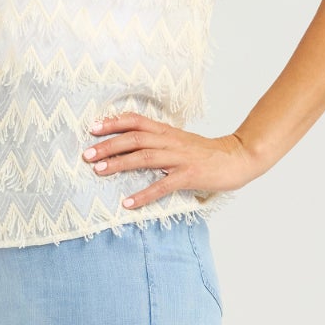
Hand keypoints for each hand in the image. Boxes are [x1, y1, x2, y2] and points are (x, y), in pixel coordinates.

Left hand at [80, 114, 261, 209]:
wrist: (237, 158)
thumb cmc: (206, 153)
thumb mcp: (180, 141)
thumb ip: (158, 141)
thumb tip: (132, 146)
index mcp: (168, 131)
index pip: (136, 121)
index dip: (114, 122)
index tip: (92, 127)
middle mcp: (171, 141)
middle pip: (134, 138)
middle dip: (108, 145)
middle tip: (86, 154)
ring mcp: (180, 158)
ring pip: (144, 157)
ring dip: (119, 164)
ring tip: (98, 171)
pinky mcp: (189, 175)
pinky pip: (162, 185)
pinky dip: (143, 194)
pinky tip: (128, 203)